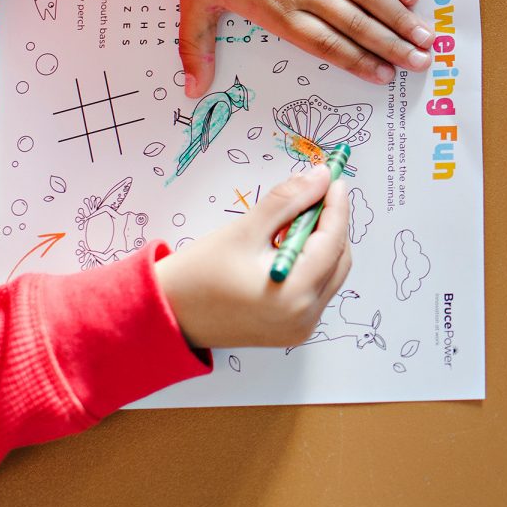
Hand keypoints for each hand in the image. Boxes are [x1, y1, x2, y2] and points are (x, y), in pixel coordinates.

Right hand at [153, 168, 352, 348]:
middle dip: (332, 222)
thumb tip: (321, 177)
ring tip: (296, 217)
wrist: (167, 316)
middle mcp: (305, 317)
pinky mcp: (292, 329)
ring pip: (331, 273)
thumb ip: (288, 201)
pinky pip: (316, 288)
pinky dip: (311, 262)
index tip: (334, 177)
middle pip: (339, 259)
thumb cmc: (197, 275)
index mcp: (294, 295)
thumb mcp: (244, 230)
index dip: (336, 206)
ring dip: (322, 241)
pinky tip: (288, 244)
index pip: (333, 241)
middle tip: (317, 191)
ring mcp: (301, 327)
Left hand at [177, 0, 432, 96]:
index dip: (359, 63)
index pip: (328, 45)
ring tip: (426, 37)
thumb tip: (192, 91)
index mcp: (278, 10)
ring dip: (401, 18)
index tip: (385, 77)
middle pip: (358, 25)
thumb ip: (195, 47)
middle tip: (421, 63)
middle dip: (393, 47)